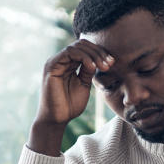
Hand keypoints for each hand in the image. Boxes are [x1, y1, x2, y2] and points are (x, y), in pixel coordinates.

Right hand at [29, 40, 113, 154]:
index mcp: (68, 64)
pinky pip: (69, 53)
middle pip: (82, 44)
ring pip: (77, 46)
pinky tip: (93, 67)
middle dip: (98, 52)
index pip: (85, 49)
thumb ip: (88, 71)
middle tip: (110, 64)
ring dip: (93, 54)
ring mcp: (55, 61)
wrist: (57, 119)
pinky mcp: (51, 66)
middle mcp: (61, 60)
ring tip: (104, 66)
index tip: (112, 63)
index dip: (100, 53)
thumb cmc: (70, 105)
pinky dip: (84, 57)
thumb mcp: (84, 84)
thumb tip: (98, 59)